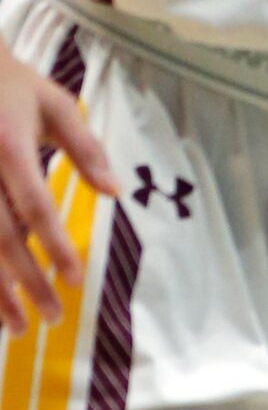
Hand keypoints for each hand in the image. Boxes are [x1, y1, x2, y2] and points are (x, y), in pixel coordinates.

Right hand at [0, 47, 115, 334]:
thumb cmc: (6, 81)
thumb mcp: (52, 102)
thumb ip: (85, 148)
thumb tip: (114, 192)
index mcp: (8, 145)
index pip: (35, 206)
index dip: (54, 246)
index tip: (74, 282)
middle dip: (25, 282)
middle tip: (51, 319)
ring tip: (16, 328)